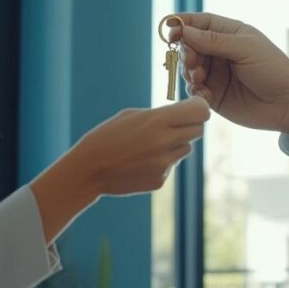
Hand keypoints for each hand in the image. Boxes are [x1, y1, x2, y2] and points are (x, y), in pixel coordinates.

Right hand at [73, 96, 210, 195]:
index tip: (193, 106)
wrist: (88, 169)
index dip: (199, 108)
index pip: (200, 112)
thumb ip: (161, 115)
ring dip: (176, 145)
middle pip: (198, 130)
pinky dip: (162, 162)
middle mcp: (164, 143)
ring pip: (186, 149)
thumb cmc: (107, 136)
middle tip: (174, 124)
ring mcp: (163, 164)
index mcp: (157, 121)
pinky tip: (141, 161)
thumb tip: (185, 115)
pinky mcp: (160, 181)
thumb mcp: (132, 116)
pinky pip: (171, 165)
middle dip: (190, 125)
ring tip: (149, 145)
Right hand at [167, 12, 288, 136]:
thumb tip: (185, 31)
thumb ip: (214, 40)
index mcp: (230, 33)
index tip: (169, 29)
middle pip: (189, 45)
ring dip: (189, 72)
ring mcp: (215, 74)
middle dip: (185, 52)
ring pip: (187, 68)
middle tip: (192, 63)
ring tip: (200, 80)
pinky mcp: (213, 95)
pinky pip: (193, 90)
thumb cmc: (274, 70)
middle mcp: (219, 52)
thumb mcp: (246, 49)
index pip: (200, 22)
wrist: (288, 105)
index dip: (182, 24)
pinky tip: (206, 95)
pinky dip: (194, 91)